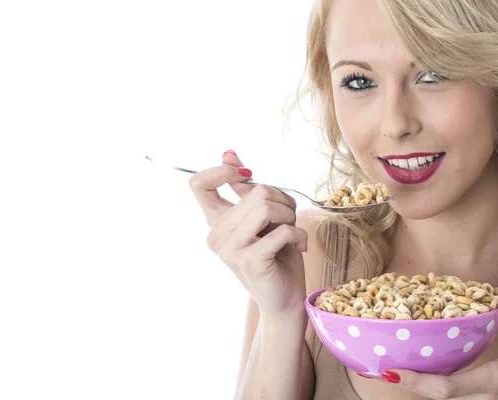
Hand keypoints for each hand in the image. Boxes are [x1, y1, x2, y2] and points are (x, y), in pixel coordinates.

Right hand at [188, 150, 308, 316]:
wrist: (284, 300)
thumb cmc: (276, 257)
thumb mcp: (262, 218)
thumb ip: (245, 190)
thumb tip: (229, 152)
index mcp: (216, 222)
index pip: (198, 184)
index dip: (222, 171)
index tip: (246, 175)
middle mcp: (215, 235)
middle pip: (255, 190)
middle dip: (283, 200)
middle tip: (289, 219)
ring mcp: (229, 249)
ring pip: (267, 206)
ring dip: (291, 216)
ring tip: (292, 231)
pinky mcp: (249, 260)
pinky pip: (282, 229)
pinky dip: (298, 234)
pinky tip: (299, 246)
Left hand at [380, 282, 497, 398]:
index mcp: (490, 381)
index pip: (445, 388)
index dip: (415, 381)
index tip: (389, 370)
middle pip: (433, 394)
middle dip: (406, 382)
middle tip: (376, 364)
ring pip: (436, 399)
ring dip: (413, 385)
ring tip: (385, 366)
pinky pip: (443, 399)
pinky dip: (425, 387)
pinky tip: (406, 373)